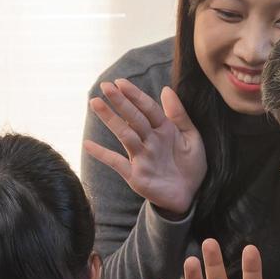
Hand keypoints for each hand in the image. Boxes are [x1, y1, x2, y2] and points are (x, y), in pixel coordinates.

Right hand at [85, 80, 206, 216]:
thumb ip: (179, 115)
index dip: (135, 95)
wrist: (190, 196)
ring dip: (110, 119)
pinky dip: (103, 154)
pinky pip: (117, 163)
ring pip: (124, 135)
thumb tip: (166, 89)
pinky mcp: (135, 176)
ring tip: (95, 103)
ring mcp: (141, 157)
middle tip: (105, 86)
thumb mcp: (192, 137)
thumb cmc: (191, 165)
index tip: (121, 82)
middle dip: (120, 102)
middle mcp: (150, 141)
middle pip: (133, 118)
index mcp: (164, 129)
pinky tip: (88, 144)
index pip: (148, 108)